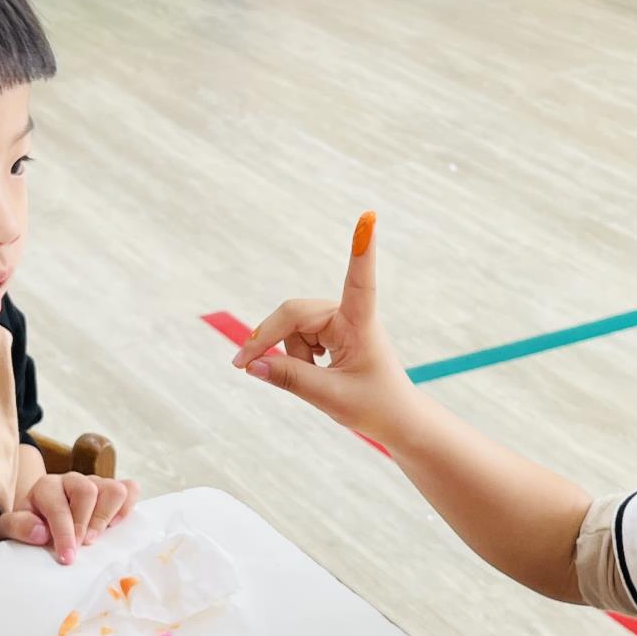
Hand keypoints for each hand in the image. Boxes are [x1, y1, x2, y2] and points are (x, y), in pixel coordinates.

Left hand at [0, 470, 140, 565]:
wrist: (40, 518)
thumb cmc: (29, 525)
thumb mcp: (10, 528)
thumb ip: (18, 527)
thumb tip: (40, 532)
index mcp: (46, 487)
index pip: (59, 506)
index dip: (64, 533)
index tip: (68, 557)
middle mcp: (72, 480)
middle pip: (88, 491)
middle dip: (85, 523)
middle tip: (82, 546)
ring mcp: (95, 483)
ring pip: (114, 489)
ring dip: (107, 516)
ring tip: (97, 538)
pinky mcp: (112, 490)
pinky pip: (130, 490)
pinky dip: (127, 508)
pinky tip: (114, 526)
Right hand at [232, 212, 416, 441]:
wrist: (394, 419)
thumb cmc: (374, 405)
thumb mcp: (330, 396)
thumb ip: (290, 378)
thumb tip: (252, 365)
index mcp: (361, 322)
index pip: (360, 280)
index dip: (361, 249)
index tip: (370, 216)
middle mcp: (349, 314)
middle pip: (294, 313)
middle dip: (268, 337)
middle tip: (241, 365)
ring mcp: (339, 321)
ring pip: (292, 328)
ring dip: (289, 354)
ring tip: (313, 380)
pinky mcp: (332, 331)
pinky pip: (297, 338)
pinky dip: (294, 356)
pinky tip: (313, 372)